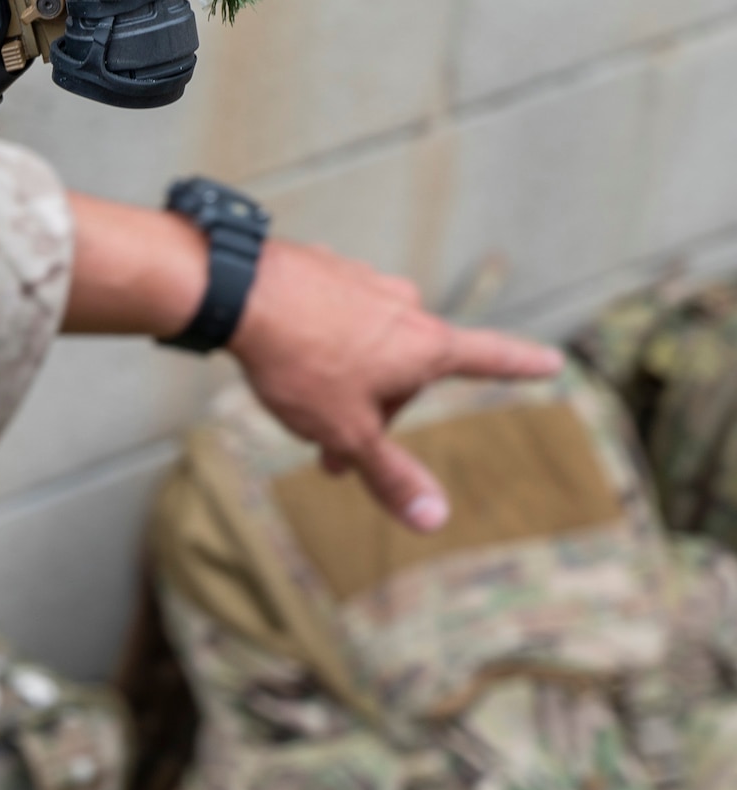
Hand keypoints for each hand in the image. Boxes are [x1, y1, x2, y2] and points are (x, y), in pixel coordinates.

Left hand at [228, 239, 562, 531]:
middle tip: (328, 457)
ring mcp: (363, 282)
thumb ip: (390, 474)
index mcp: (425, 344)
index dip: (521, 366)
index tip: (552, 361)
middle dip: (371, 415)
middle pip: (404, 373)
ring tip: (296, 403)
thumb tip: (436, 520)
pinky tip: (281, 353)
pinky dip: (316, 344)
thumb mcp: (348, 432)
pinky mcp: (324, 270)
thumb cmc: (300, 362)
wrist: (238, 290)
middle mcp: (404, 306)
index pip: (489, 359)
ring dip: (341, 383)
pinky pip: (331, 319)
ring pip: (364, 347)